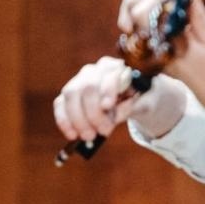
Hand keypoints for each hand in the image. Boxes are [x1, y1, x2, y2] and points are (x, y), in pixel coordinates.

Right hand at [53, 56, 185, 143]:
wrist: (133, 97)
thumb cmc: (140, 97)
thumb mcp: (144, 102)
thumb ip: (131, 106)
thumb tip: (113, 115)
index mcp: (116, 67)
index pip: (108, 76)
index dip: (106, 91)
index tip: (108, 107)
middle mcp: (95, 70)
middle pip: (87, 87)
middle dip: (92, 113)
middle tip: (102, 132)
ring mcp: (79, 80)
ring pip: (70, 94)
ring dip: (77, 119)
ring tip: (88, 136)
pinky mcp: (69, 94)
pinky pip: (60, 104)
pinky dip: (64, 121)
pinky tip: (71, 134)